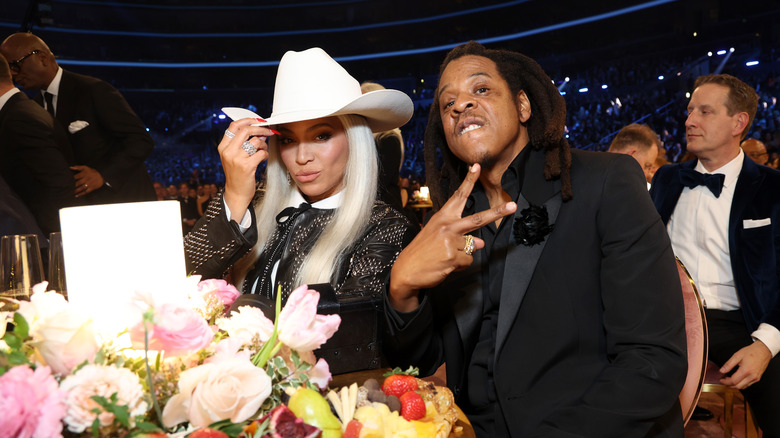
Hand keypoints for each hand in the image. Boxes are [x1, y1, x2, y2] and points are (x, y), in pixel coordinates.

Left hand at [70, 165, 104, 196]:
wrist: (102, 176)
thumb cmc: (92, 172)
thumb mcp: (86, 167)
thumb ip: (78, 167)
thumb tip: (70, 167)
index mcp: (84, 174)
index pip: (75, 177)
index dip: (70, 179)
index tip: (66, 181)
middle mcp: (86, 179)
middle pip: (77, 183)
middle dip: (72, 185)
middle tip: (67, 187)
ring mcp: (89, 184)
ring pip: (81, 188)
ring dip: (75, 190)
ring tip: (71, 191)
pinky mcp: (91, 188)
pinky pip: (85, 192)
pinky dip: (81, 194)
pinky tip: (76, 195)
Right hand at [219, 118, 275, 219]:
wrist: (236, 193)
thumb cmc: (237, 174)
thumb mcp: (234, 156)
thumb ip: (242, 143)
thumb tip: (259, 129)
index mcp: (223, 147)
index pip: (234, 126)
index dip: (247, 120)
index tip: (258, 120)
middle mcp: (228, 151)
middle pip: (246, 130)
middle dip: (260, 129)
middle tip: (269, 131)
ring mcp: (236, 159)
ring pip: (256, 141)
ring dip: (264, 144)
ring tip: (263, 150)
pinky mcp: (247, 166)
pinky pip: (262, 153)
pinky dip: (265, 154)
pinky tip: (262, 159)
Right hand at [388, 164, 515, 311]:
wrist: (406, 270)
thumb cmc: (422, 252)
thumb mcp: (438, 238)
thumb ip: (460, 236)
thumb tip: (480, 243)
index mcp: (442, 217)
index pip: (458, 196)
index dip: (469, 181)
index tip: (477, 167)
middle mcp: (447, 226)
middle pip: (477, 219)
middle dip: (497, 212)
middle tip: (512, 206)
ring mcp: (451, 241)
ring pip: (473, 247)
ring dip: (463, 255)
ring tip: (445, 257)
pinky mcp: (453, 256)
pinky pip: (468, 261)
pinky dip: (460, 265)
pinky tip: (446, 264)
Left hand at [719, 341, 772, 388]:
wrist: (763, 350)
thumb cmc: (752, 352)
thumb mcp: (737, 356)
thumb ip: (728, 364)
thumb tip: (722, 371)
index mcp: (746, 370)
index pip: (733, 381)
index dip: (726, 382)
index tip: (721, 380)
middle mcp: (752, 376)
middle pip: (738, 386)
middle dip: (729, 385)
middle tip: (724, 381)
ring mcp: (756, 378)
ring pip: (744, 387)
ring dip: (735, 386)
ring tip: (729, 381)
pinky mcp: (758, 378)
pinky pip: (748, 384)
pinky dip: (741, 384)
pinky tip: (737, 380)